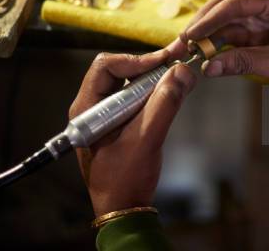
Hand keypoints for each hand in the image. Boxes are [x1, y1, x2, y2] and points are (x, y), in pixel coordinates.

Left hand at [69, 50, 195, 215]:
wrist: (123, 209)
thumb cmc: (125, 180)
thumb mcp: (147, 140)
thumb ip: (164, 104)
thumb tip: (182, 72)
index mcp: (87, 108)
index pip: (107, 66)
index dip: (138, 60)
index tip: (167, 61)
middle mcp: (92, 107)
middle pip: (119, 71)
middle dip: (149, 67)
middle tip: (177, 64)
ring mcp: (106, 115)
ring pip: (129, 83)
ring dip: (154, 79)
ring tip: (178, 78)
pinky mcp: (119, 123)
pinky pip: (136, 98)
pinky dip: (154, 93)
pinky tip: (171, 94)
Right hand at [170, 0, 268, 84]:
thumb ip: (244, 62)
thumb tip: (208, 67)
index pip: (237, 2)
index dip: (210, 18)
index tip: (191, 35)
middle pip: (227, 8)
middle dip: (203, 24)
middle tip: (182, 42)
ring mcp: (263, 20)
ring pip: (226, 22)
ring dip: (206, 35)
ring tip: (186, 50)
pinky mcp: (259, 35)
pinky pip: (232, 37)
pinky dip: (216, 46)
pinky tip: (202, 54)